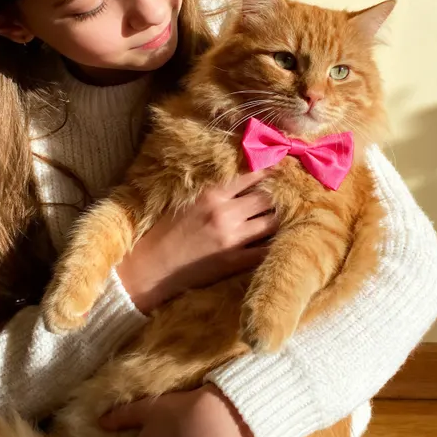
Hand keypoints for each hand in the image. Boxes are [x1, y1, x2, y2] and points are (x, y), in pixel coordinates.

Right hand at [117, 171, 276, 312]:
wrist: (151, 266)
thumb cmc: (165, 230)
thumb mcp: (188, 199)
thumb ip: (215, 188)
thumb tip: (244, 177)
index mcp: (212, 193)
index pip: (252, 174)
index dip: (269, 171)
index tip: (279, 170)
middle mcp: (225, 212)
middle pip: (267, 197)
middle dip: (278, 195)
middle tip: (286, 194)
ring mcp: (232, 238)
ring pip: (273, 221)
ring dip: (279, 218)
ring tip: (285, 215)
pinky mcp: (234, 261)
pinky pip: (266, 250)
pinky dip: (275, 244)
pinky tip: (281, 240)